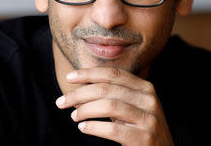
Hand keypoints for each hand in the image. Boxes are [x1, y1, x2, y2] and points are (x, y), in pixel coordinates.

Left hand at [55, 67, 173, 145]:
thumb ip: (113, 94)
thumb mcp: (131, 106)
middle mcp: (149, 99)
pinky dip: (94, 127)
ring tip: (73, 116)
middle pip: (107, 88)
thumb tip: (81, 84)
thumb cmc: (140, 128)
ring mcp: (148, 119)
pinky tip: (83, 128)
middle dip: (79, 94)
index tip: (69, 78)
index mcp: (145, 87)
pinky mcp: (144, 138)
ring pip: (109, 106)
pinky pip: (113, 130)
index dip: (89, 73)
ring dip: (85, 110)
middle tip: (61, 102)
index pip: (113, 73)